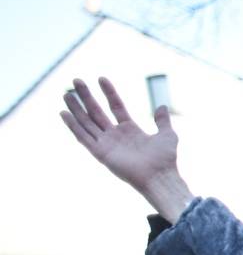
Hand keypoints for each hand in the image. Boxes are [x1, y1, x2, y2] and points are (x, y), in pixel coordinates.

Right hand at [60, 77, 192, 220]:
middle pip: (97, 112)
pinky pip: (83, 137)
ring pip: (87, 122)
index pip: (116, 106)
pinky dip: (73, 126)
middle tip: (77, 80)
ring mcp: (107, 144)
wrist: (160, 176)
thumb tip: (162, 106)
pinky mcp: (101, 153)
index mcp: (130, 130)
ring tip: (66, 93)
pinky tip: (63, 113)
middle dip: (87, 97)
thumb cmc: (165, 159)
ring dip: (76, 108)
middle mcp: (116, 136)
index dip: (109, 93)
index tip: (101, 78)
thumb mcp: (167, 135)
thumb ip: (163, 121)